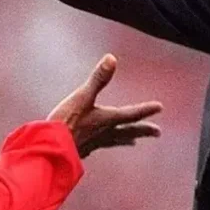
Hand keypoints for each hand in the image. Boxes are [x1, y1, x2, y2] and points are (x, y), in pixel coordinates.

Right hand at [47, 55, 162, 157]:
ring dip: (126, 139)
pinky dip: (107, 144)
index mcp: (107, 120)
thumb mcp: (82, 96)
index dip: (146, 109)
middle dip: (143, 130)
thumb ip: (98, 79)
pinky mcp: (82, 150)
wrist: (49, 151)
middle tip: (157, 132)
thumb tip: (111, 58)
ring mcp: (93, 143)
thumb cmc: (66, 122)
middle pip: (128, 131)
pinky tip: (100, 145)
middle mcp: (104, 133)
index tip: (159, 107)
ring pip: (115, 140)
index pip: (131, 114)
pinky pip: (100, 146)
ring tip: (134, 141)